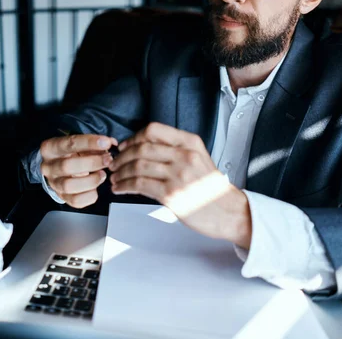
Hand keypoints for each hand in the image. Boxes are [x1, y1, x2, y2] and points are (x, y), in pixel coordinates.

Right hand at [40, 134, 117, 207]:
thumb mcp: (79, 145)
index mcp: (50, 148)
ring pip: (69, 186)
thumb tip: (110, 143)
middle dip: (92, 163)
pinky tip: (96, 188)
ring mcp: (54, 184)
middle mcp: (48, 167)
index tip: (106, 143)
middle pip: (67, 166)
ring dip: (91, 180)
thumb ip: (94, 144)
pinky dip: (90, 195)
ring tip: (102, 174)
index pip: (69, 144)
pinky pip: (75, 201)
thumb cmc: (71, 154)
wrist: (59, 169)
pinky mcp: (62, 197)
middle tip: (108, 160)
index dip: (90, 143)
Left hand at [108, 122, 251, 247]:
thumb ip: (176, 150)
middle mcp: (184, 156)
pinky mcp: (171, 194)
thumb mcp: (198, 158)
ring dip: (120, 172)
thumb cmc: (211, 188)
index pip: (153, 130)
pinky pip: (139, 185)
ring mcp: (178, 175)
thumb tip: (144, 148)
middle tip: (114, 164)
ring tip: (114, 178)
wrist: (228, 211)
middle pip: (141, 148)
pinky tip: (120, 188)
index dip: (133, 138)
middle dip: (122, 157)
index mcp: (190, 143)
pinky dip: (125, 185)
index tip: (125, 146)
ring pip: (137, 166)